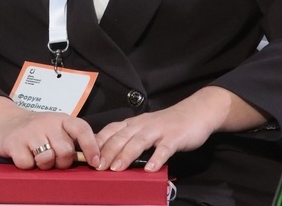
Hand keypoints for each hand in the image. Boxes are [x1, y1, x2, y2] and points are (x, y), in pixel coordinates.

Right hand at [0, 95, 99, 169]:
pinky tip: (24, 155)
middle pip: (65, 151)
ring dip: (43, 164)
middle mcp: (47, 123)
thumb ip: (74, 140)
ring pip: (47, 159)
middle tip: (53, 158)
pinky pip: (27, 164)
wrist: (5, 121)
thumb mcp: (57, 129)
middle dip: (61, 162)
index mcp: (62, 120)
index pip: (82, 129)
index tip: (96, 162)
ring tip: (37, 156)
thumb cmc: (37, 130)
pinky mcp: (14, 142)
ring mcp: (30, 132)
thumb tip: (98, 157)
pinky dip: (26, 165)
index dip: (91, 146)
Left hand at [95, 86, 265, 171]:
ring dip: (126, 155)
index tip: (85, 156)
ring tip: (116, 169)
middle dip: (107, 152)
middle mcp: (143, 124)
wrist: (196, 112)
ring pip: (139, 141)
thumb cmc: (168, 124)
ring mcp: (159, 130)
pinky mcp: (175, 137)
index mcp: (134, 123)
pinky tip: (150, 169)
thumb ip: (130, 139)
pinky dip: (156, 158)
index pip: (111, 130)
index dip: (98, 143)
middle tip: (96, 167)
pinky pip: (165, 148)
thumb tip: (110, 156)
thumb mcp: (146, 129)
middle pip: (121, 136)